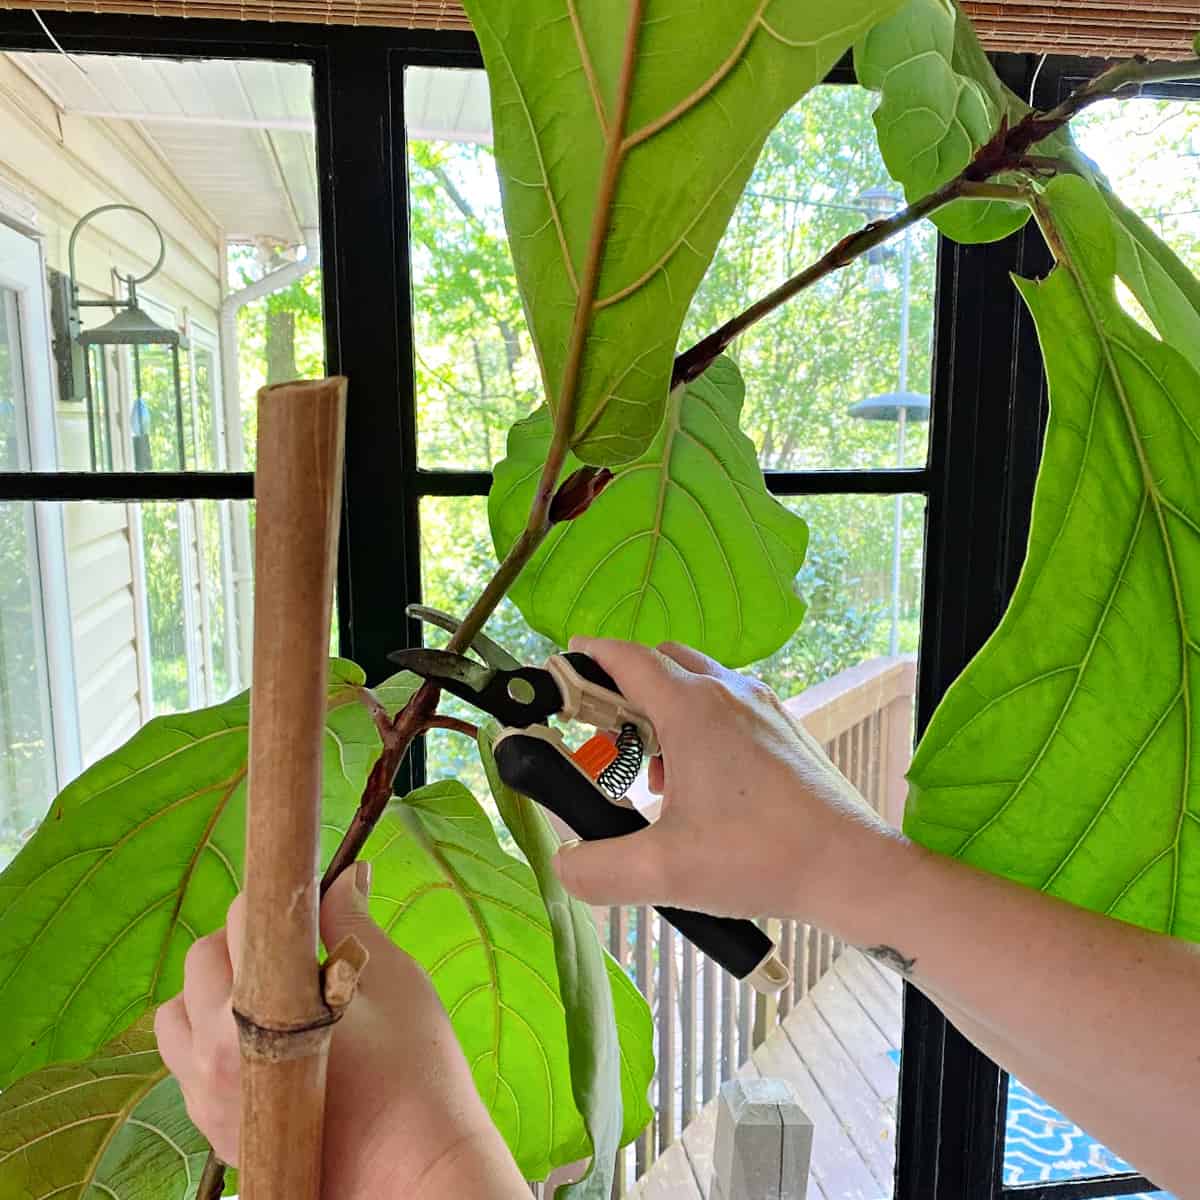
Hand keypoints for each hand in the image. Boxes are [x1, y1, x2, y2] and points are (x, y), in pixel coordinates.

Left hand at [155, 864, 526, 1198]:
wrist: (411, 1173)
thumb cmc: (413, 1074)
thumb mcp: (393, 982)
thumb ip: (353, 922)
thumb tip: (347, 874)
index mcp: (261, 1002)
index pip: (246, 916)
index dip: (281, 894)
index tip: (308, 893)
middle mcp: (217, 1048)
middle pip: (203, 957)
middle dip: (245, 937)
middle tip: (300, 946)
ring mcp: (206, 1094)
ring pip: (177, 1012)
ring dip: (213, 988)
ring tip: (269, 994)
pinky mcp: (210, 1127)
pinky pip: (182, 1062)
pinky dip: (207, 1035)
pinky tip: (259, 1037)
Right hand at [553, 638, 910, 941]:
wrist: (851, 866)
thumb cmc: (760, 857)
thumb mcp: (663, 872)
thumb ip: (596, 870)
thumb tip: (565, 863)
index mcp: (693, 708)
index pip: (626, 657)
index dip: (587, 657)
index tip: (561, 668)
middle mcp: (729, 691)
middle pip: (661, 662)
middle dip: (622, 688)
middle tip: (601, 734)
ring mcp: (763, 706)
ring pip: (697, 682)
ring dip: (662, 710)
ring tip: (650, 771)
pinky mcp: (785, 728)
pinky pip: (727, 705)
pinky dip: (697, 725)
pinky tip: (698, 785)